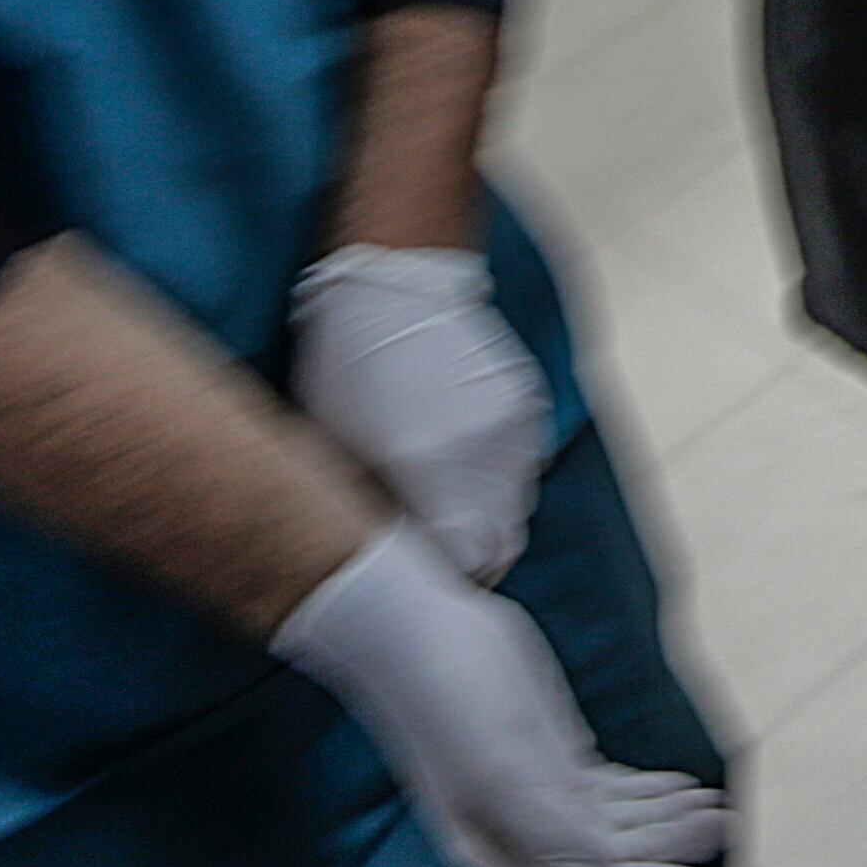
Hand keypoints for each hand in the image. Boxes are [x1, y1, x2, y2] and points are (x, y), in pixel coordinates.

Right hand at [270, 528, 730, 866]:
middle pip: (608, 858)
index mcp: (497, 847)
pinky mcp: (546, 755)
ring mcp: (533, 791)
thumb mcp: (502, 763)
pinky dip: (646, 793)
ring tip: (718, 809)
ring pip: (612, 824)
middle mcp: (516, 829)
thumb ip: (550, 825)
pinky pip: (606, 790)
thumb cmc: (451, 696)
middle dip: (669, 847)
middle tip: (725, 826)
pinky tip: (681, 786)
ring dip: (666, 820)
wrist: (416, 629)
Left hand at [290, 245, 548, 586]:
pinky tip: (461, 448)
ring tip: (446, 492)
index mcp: (426, 471)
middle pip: (502, 544)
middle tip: (438, 545)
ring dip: (487, 512)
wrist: (394, 287)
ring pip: (517, 505)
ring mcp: (511, 428)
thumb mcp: (338, 451)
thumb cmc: (344, 371)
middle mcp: (480, 456)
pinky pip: (524, 462)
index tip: (426, 575)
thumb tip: (404, 562)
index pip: (467, 567)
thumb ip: (380, 514)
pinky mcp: (528, 403)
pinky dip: (498, 470)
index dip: (448, 579)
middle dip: (474, 555)